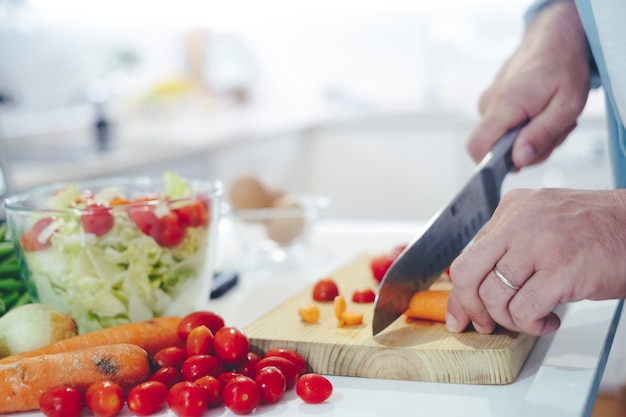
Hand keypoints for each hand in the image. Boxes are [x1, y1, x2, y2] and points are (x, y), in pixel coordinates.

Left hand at [446, 188, 625, 335]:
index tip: (460, 314)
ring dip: (509, 320)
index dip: (460, 292)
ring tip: (531, 319)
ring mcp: (540, 244)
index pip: (467, 255)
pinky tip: (548, 320)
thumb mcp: (541, 223)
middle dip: (470, 307)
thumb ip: (508, 246)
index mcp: (511, 209)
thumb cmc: (595, 231)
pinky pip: (524, 310)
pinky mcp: (562, 270)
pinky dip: (532, 325)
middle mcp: (519, 222)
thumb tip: (475, 286)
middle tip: (484, 324)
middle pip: (468, 273)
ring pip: (494, 296)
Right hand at [467, 1, 589, 167]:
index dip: (491, 165)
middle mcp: (488, 104)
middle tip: (554, 131)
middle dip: (527, 150)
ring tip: (549, 117)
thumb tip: (519, 161)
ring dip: (530, 138)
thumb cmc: (563, 68)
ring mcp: (487, 103)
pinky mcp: (491, 104)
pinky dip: (524, 128)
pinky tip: (539, 112)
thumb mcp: (566, 106)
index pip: (477, 146)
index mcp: (504, 105)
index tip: (520, 161)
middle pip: (495, 150)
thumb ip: (541, 135)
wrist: (553, 40)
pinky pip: (503, 129)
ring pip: (502, 141)